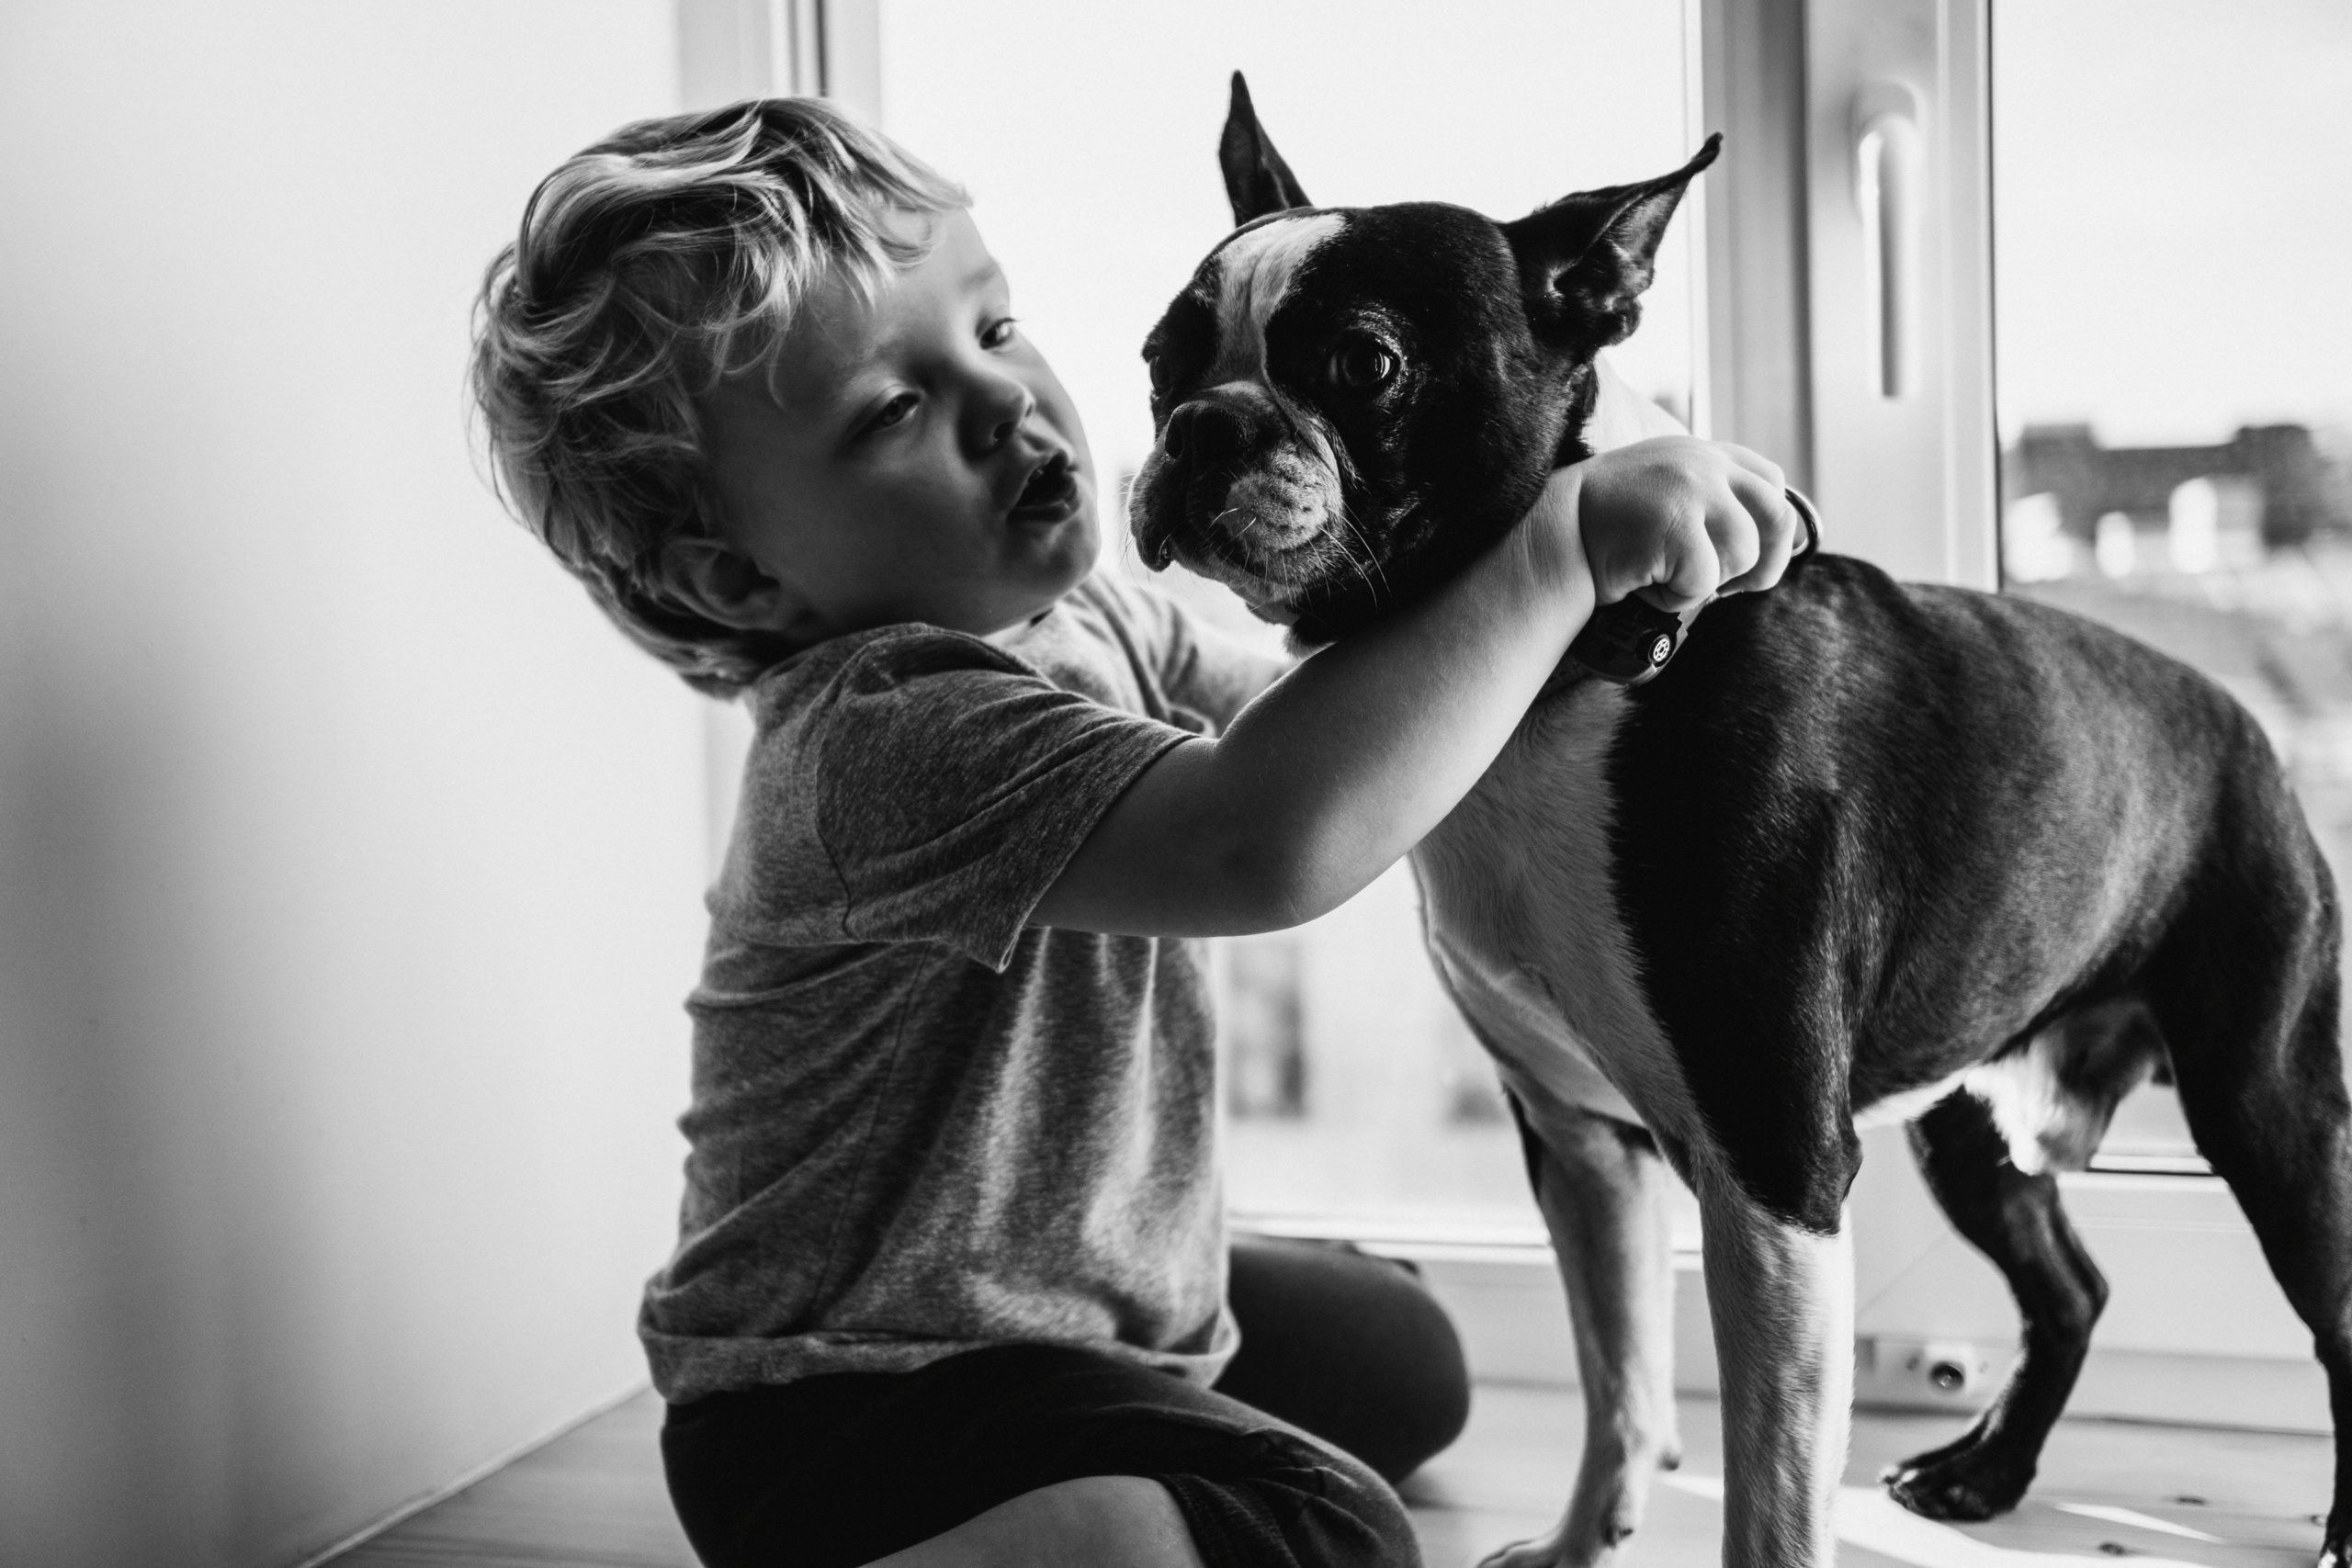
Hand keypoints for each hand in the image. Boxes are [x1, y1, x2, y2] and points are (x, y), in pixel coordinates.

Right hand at [1567, 437, 1796, 611]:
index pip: (1771, 484)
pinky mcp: (1675, 523)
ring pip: (1742, 554)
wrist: (1554, 532)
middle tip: (1731, 588)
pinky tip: (1645, 584)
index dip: (1770, 529)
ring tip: (1666, 578)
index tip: (1748, 560)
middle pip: (1775, 517)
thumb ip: (1711, 499)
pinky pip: (1704, 580)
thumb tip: (1764, 546)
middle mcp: (1705, 464)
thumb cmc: (1609, 526)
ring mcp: (1691, 489)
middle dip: (1763, 564)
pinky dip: (1676, 598)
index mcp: (1706, 454)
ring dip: (1707, 583)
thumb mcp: (1667, 492)